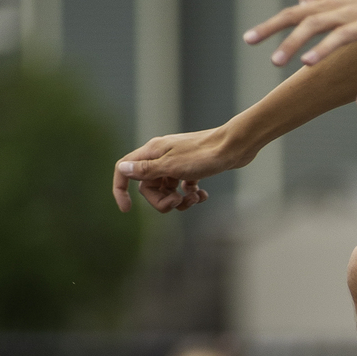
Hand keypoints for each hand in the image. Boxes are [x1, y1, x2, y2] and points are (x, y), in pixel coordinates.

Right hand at [114, 125, 245, 213]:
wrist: (235, 146)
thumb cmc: (204, 155)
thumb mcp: (172, 166)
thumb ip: (147, 169)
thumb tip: (122, 169)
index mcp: (152, 152)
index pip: (124, 169)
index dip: (120, 189)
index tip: (127, 209)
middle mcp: (162, 156)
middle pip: (148, 187)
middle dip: (161, 201)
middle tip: (178, 202)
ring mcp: (177, 163)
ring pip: (167, 190)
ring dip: (179, 200)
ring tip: (194, 199)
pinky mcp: (192, 169)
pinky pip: (183, 187)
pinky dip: (190, 194)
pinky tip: (202, 195)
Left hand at [244, 0, 356, 108]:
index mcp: (332, 5)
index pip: (295, 13)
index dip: (272, 26)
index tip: (249, 40)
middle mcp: (347, 12)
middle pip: (313, 22)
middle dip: (292, 40)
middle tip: (275, 61)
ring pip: (342, 36)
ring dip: (323, 50)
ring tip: (306, 66)